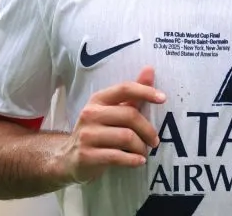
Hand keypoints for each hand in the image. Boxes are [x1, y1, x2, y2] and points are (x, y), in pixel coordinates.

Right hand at [58, 66, 165, 183]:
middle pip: (130, 115)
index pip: (124, 89)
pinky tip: (138, 161)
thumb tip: (150, 70)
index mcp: (98, 100)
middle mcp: (90, 114)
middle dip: (147, 130)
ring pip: (126, 137)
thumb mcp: (111, 111)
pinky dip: (133, 160)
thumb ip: (132, 95)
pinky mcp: (87, 155)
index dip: (145, 91)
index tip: (163, 99)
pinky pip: (117, 156)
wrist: (68, 158)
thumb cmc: (97, 132)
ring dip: (141, 147)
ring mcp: (87, 135)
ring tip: (143, 153)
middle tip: (154, 141)